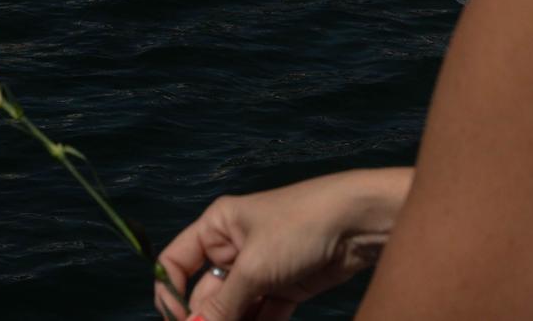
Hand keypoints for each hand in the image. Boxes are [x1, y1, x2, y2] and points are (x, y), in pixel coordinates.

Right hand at [153, 168, 409, 320]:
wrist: (362, 222)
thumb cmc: (301, 228)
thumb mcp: (255, 268)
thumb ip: (221, 305)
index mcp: (218, 226)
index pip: (176, 263)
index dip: (170, 294)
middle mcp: (235, 247)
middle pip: (205, 294)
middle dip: (206, 319)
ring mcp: (262, 269)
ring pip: (234, 308)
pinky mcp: (286, 287)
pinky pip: (261, 315)